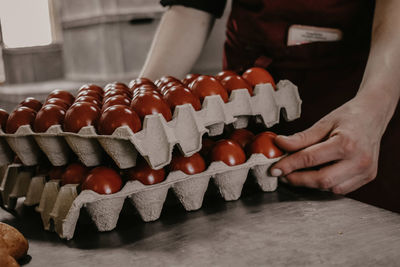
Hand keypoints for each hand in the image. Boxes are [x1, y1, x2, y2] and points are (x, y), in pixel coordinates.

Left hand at [270, 94, 389, 193]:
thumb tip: (280, 144)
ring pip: (331, 188)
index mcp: (347, 143)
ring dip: (310, 183)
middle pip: (322, 180)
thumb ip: (301, 138)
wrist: (373, 115)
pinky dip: (325, 184)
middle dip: (298, 179)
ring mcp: (366, 171)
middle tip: (283, 174)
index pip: (311, 159)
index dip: (289, 165)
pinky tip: (316, 174)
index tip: (275, 168)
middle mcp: (360, 160)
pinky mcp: (367, 177)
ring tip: (298, 173)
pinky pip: (341, 189)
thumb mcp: (323, 123)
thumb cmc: (349, 117)